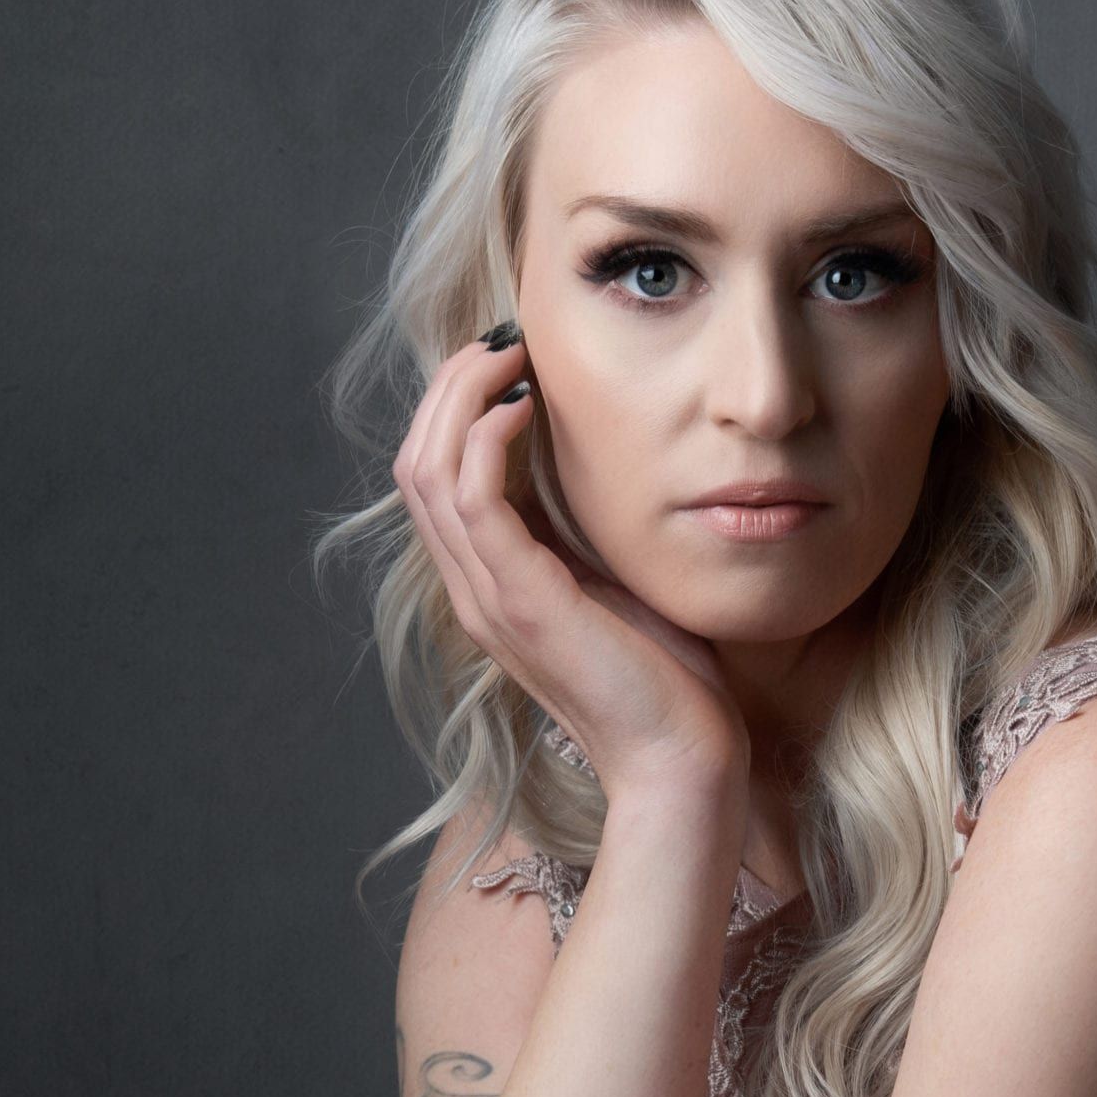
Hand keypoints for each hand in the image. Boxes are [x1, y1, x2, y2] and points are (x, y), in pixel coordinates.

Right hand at [393, 330, 750, 798]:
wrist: (681, 760)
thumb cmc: (669, 680)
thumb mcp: (619, 586)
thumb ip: (589, 534)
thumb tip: (604, 464)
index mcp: (490, 586)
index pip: (436, 478)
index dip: (457, 408)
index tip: (509, 357)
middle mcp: (473, 591)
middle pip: (415, 463)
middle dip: (449, 387)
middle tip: (502, 336)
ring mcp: (489, 598)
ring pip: (428, 471)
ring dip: (461, 397)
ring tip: (509, 353)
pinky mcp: (523, 601)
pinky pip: (473, 499)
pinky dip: (488, 437)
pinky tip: (527, 404)